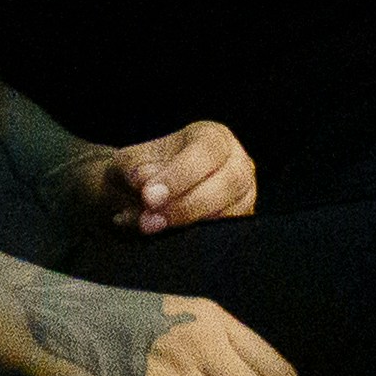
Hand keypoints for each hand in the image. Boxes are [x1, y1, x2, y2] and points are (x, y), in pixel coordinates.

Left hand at [78, 121, 258, 233]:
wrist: (142, 198)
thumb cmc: (141, 173)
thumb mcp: (130, 163)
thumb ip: (135, 169)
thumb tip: (145, 181)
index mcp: (212, 137)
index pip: (207, 151)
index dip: (180, 175)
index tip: (150, 196)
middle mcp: (236, 162)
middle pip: (229, 181)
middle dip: (187, 205)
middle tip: (149, 220)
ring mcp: (244, 194)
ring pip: (232, 211)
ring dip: (191, 225)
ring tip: (152, 227)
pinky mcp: (240, 222)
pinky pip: (229, 234)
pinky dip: (199, 238)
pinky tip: (172, 237)